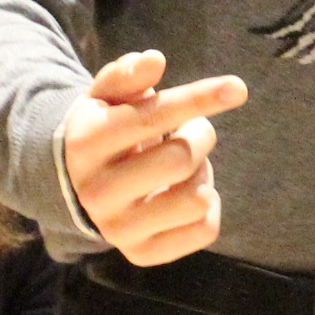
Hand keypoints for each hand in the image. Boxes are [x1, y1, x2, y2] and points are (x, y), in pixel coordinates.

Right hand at [62, 50, 243, 265]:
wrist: (77, 185)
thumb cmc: (106, 128)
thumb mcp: (106, 96)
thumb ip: (127, 75)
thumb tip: (154, 60)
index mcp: (87, 144)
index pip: (153, 119)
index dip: (198, 98)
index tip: (238, 88)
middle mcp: (97, 191)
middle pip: (182, 158)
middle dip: (200, 135)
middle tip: (193, 130)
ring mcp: (118, 228)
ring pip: (196, 198)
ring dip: (203, 173)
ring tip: (186, 166)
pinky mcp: (141, 254)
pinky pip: (205, 230)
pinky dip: (209, 206)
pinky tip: (187, 193)